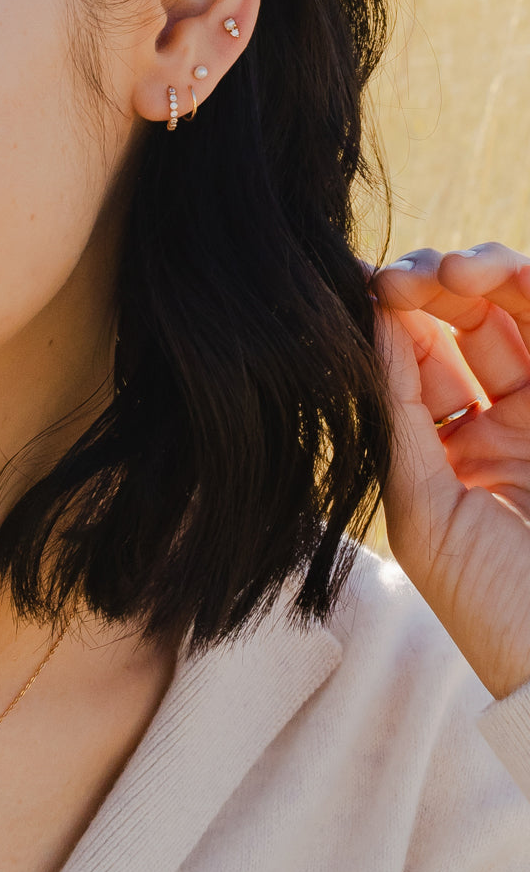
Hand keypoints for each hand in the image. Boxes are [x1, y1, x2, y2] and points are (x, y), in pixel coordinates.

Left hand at [372, 243, 529, 700]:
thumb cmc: (489, 601)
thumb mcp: (422, 504)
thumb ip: (397, 415)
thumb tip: (366, 328)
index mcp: (451, 450)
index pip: (418, 361)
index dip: (390, 317)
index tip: (357, 284)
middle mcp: (504, 425)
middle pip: (467, 326)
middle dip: (435, 287)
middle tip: (405, 278)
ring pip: (520, 317)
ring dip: (487, 276)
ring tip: (453, 270)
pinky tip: (498, 278)